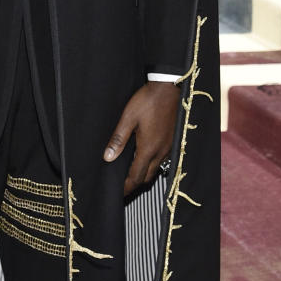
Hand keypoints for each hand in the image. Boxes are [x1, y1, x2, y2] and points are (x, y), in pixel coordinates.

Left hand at [103, 81, 180, 195]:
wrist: (170, 88)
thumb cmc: (148, 100)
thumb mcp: (128, 118)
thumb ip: (118, 139)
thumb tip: (108, 157)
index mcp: (148, 148)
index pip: (136, 176)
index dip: (127, 187)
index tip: (119, 193)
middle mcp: (161, 151)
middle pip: (147, 177)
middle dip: (135, 184)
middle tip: (123, 186)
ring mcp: (169, 147)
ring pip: (156, 169)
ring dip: (144, 174)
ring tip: (132, 173)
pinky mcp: (173, 141)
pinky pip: (162, 160)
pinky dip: (152, 164)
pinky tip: (145, 157)